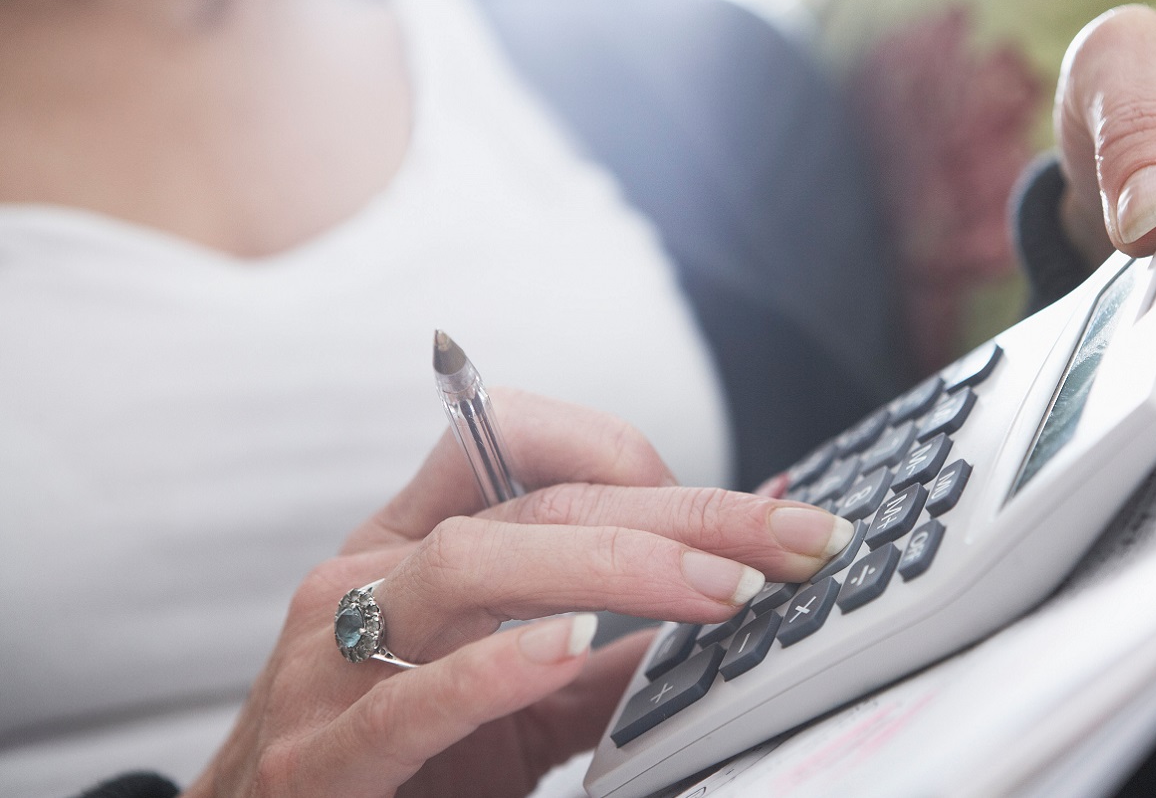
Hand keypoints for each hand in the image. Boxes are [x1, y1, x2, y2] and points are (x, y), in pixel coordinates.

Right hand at [184, 389, 852, 796]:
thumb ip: (606, 650)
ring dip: (612, 567)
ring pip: (470, 563)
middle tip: (793, 538)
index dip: (631, 451)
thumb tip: (732, 598)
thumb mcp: (511, 692)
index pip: (516, 437)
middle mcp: (367, 578)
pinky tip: (566, 648)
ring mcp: (331, 662)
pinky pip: (410, 699)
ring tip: (718, 591)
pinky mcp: (320, 758)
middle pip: (535, 501)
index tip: (739, 508)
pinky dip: (494, 668)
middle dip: (682, 512)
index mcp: (414, 545)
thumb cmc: (398, 760)